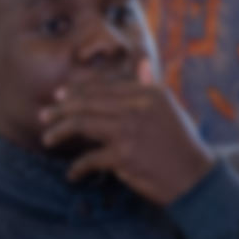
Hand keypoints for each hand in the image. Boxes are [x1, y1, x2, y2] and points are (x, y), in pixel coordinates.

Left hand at [39, 71, 215, 205]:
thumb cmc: (180, 142)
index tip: (60, 96)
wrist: (193, 175)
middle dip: (61, 109)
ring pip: (81, 124)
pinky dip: (77, 168)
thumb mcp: (169, 108)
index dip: (78, 91)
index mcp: (150, 93)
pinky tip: (73, 174)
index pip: (104, 87)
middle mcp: (139, 107)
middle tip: (45, 116)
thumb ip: (151, 86)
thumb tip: (142, 63)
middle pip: (88, 103)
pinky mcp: (124, 156)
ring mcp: (130, 131)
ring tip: (48, 139)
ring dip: (60, 132)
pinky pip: (89, 159)